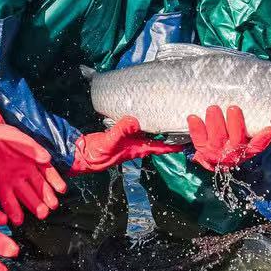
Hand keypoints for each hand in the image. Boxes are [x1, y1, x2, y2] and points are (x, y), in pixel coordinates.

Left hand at [0, 102, 65, 224]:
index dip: (55, 181)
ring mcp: (12, 177)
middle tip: (51, 208)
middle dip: (45, 198)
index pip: (48, 172)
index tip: (62, 190)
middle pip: (38, 186)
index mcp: (32, 159)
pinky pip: (7, 196)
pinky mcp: (0, 180)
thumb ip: (34, 149)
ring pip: (25, 193)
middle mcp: (24, 170)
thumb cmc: (3, 133)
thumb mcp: (21, 138)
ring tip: (41, 215)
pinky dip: (12, 207)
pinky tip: (17, 219)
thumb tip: (47, 159)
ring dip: (33, 204)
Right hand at [69, 116, 184, 173]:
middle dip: (170, 133)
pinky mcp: (121, 136)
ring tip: (168, 115)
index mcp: (137, 149)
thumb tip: (134, 120)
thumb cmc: (96, 154)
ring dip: (158, 127)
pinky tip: (144, 114)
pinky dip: (143, 122)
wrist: (81, 156)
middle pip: (158, 140)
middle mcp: (136, 145)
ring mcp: (129, 141)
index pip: (160, 147)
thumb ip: (120, 131)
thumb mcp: (109, 142)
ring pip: (148, 134)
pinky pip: (136, 129)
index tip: (188, 139)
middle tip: (182, 121)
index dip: (174, 144)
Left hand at [186, 105, 270, 170]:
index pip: (256, 146)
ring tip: (214, 108)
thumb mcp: (247, 143)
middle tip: (233, 108)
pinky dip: (196, 128)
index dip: (263, 139)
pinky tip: (193, 117)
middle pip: (235, 139)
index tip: (269, 129)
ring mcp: (215, 150)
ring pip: (217, 137)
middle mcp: (231, 152)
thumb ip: (257, 136)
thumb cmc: (232, 143)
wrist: (214, 159)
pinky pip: (198, 138)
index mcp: (245, 150)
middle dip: (235, 123)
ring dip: (215, 122)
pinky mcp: (201, 147)